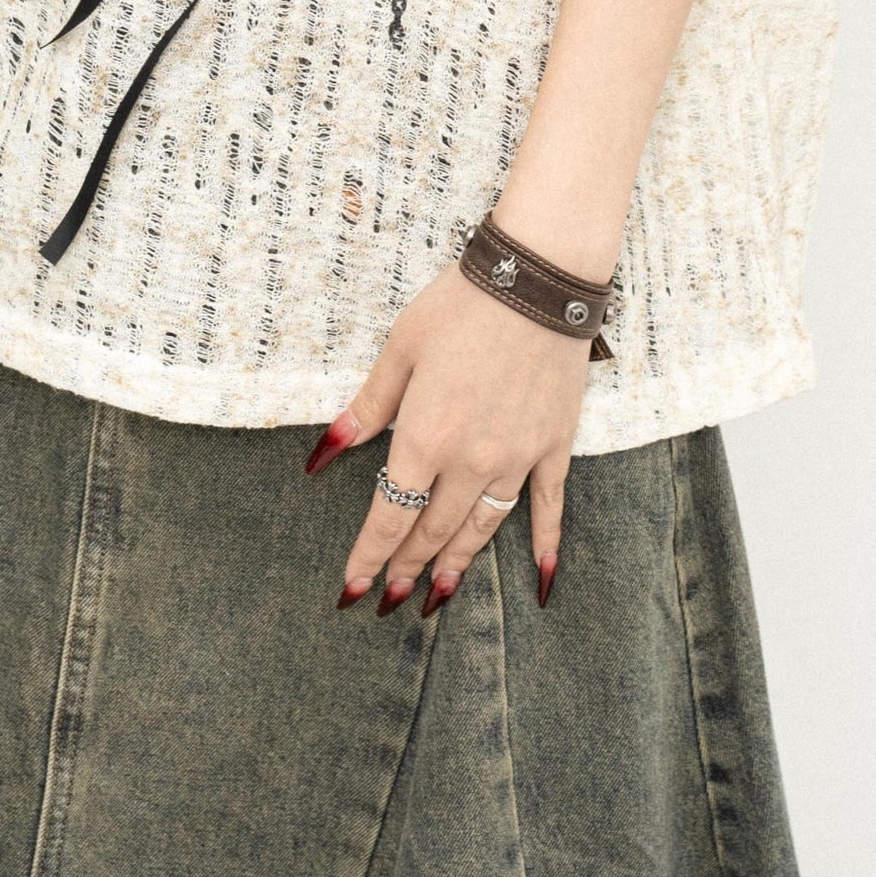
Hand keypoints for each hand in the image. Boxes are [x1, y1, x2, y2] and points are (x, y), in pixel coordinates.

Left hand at [305, 261, 590, 613]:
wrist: (535, 278)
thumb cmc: (459, 306)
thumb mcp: (400, 349)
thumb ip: (366, 408)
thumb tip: (322, 456)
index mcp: (424, 438)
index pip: (388, 517)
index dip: (368, 556)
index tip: (352, 589)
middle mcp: (470, 462)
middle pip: (432, 530)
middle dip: (406, 566)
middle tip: (389, 597)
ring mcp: (517, 459)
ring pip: (481, 529)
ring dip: (457, 564)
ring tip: (439, 595)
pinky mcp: (553, 448)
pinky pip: (548, 510)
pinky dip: (545, 549)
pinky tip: (542, 584)